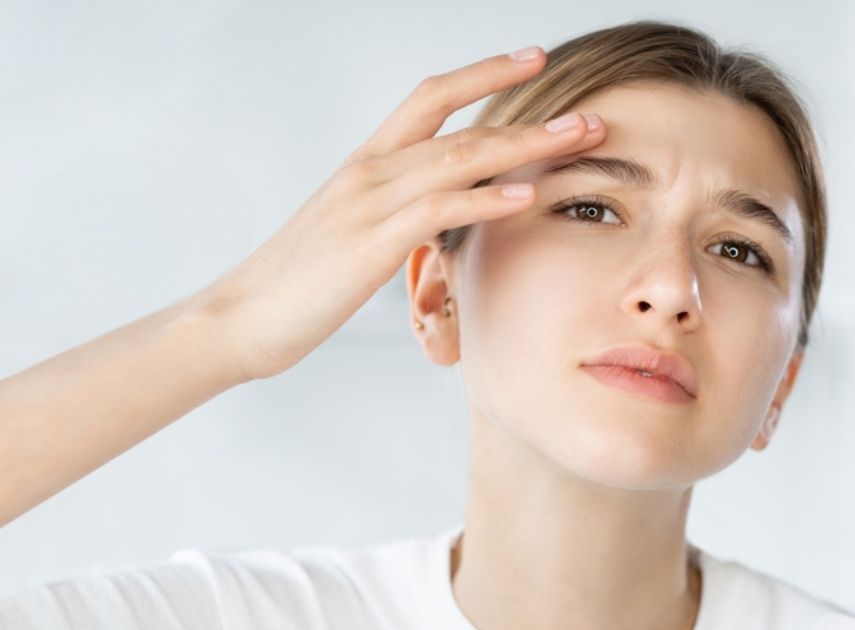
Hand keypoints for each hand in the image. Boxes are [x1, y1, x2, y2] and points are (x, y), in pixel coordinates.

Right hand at [197, 46, 605, 380]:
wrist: (240, 317)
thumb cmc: (301, 282)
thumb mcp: (356, 233)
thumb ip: (397, 212)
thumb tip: (438, 212)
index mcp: (368, 163)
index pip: (431, 98)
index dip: (483, 73)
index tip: (533, 58)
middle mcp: (370, 170)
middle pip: (459, 122)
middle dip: (528, 112)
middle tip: (586, 113)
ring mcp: (369, 202)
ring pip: (458, 158)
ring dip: (525, 146)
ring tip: (578, 139)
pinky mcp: (370, 243)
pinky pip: (436, 210)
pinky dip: (485, 199)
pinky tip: (526, 195)